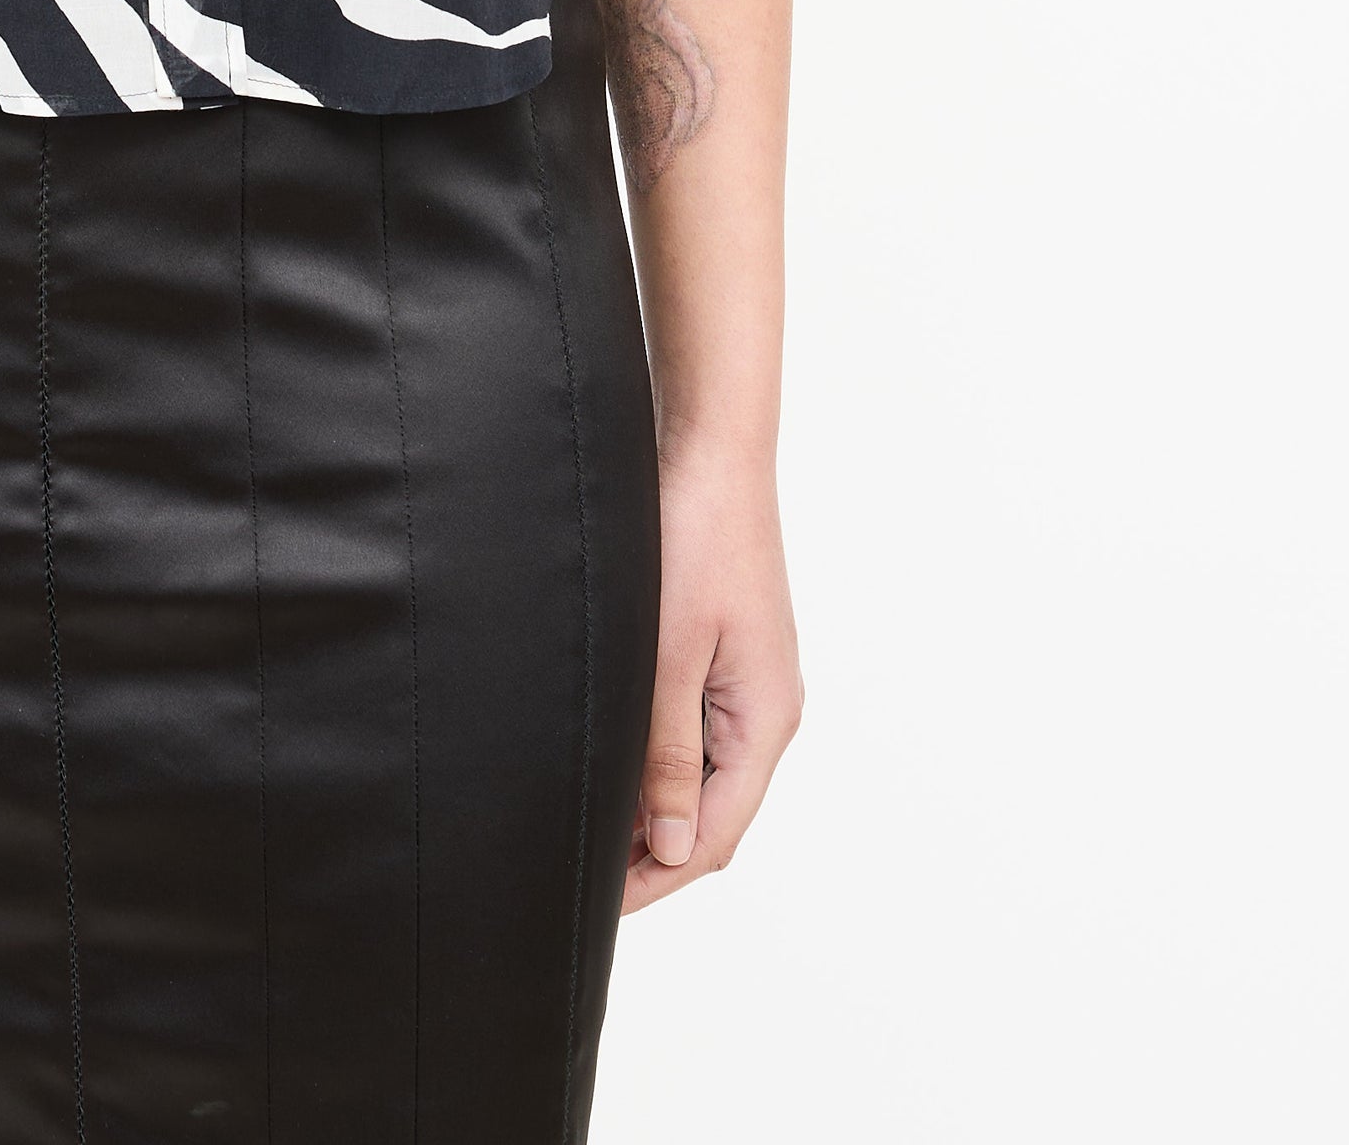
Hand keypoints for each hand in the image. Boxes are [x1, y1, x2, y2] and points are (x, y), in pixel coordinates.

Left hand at [624, 443, 802, 912]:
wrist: (711, 449)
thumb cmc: (691, 540)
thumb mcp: (667, 656)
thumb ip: (666, 755)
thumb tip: (667, 846)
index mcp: (764, 722)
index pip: (713, 836)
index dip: (656, 876)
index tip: (597, 899)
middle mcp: (767, 711)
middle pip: (712, 814)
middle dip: (652, 851)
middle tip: (581, 867)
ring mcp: (751, 683)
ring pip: (703, 774)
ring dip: (653, 803)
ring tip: (587, 818)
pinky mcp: (729, 654)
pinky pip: (698, 730)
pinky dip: (659, 755)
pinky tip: (613, 755)